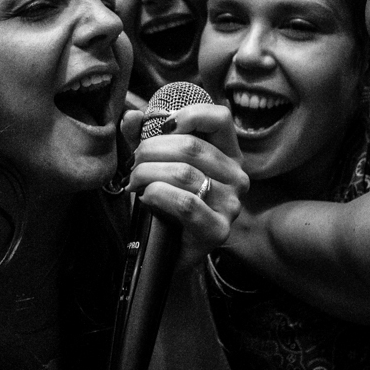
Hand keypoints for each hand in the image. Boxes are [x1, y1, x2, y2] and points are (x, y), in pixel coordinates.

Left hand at [124, 103, 247, 263]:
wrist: (168, 254)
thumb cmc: (164, 205)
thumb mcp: (156, 165)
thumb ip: (144, 138)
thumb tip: (133, 116)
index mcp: (227, 155)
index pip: (221, 118)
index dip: (189, 114)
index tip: (161, 127)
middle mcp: (237, 177)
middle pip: (191, 146)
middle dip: (151, 151)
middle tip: (133, 165)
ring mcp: (231, 205)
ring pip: (184, 173)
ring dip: (147, 174)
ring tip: (133, 183)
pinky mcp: (218, 229)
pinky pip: (185, 203)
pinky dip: (157, 195)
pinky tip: (145, 198)